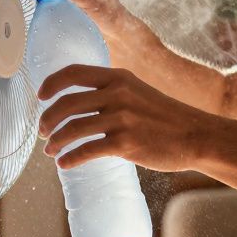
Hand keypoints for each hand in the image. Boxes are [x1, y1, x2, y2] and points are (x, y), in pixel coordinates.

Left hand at [37, 64, 214, 171]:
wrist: (196, 135)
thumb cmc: (166, 117)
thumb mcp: (138, 91)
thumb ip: (113, 92)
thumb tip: (80, 106)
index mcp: (118, 77)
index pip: (73, 73)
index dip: (51, 84)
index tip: (40, 97)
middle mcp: (117, 94)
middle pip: (67, 104)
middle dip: (48, 120)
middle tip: (43, 132)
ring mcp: (121, 119)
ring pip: (73, 129)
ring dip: (56, 141)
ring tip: (51, 150)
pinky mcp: (125, 143)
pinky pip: (87, 150)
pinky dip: (70, 158)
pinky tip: (64, 164)